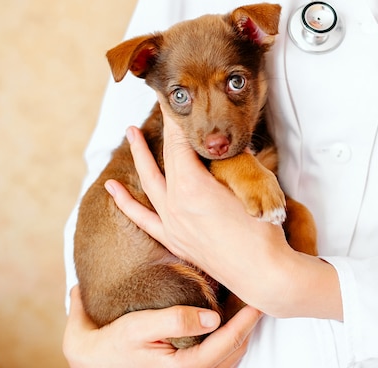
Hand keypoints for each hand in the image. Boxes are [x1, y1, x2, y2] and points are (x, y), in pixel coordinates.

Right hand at [63, 285, 261, 367]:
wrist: (91, 362)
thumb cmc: (112, 345)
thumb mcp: (139, 327)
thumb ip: (176, 320)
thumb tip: (213, 317)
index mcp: (185, 367)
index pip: (228, 342)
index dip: (246, 321)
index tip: (259, 302)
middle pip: (234, 350)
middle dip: (248, 326)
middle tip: (258, 299)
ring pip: (230, 357)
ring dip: (240, 334)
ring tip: (247, 309)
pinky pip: (219, 360)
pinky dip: (229, 343)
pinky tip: (227, 324)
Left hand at [106, 111, 342, 319]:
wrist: (263, 273)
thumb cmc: (262, 230)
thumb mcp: (251, 186)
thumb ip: (234, 163)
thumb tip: (228, 148)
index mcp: (192, 187)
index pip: (181, 144)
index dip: (177, 121)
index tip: (175, 104)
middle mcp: (175, 204)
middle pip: (162, 160)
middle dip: (156, 134)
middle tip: (153, 111)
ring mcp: (172, 224)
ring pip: (149, 184)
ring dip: (140, 158)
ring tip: (129, 135)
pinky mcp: (175, 241)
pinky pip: (143, 219)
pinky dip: (127, 203)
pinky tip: (114, 190)